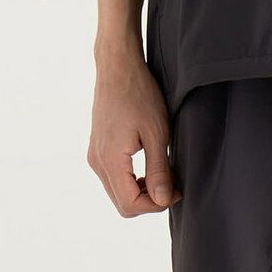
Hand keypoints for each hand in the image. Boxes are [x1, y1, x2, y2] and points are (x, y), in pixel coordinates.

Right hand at [88, 55, 179, 217]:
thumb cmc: (139, 93)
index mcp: (110, 160)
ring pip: (119, 194)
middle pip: (124, 205)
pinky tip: (150, 168)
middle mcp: (97, 162)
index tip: (175, 191)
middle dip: (150, 202)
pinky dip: (134, 182)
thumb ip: (159, 170)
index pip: (131, 205)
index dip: (156, 205)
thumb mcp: (157, 133)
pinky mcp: (98, 150)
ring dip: (143, 193)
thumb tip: (162, 200)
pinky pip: (115, 180)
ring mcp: (95, 156)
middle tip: (172, 186)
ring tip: (164, 175)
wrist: (117, 66)